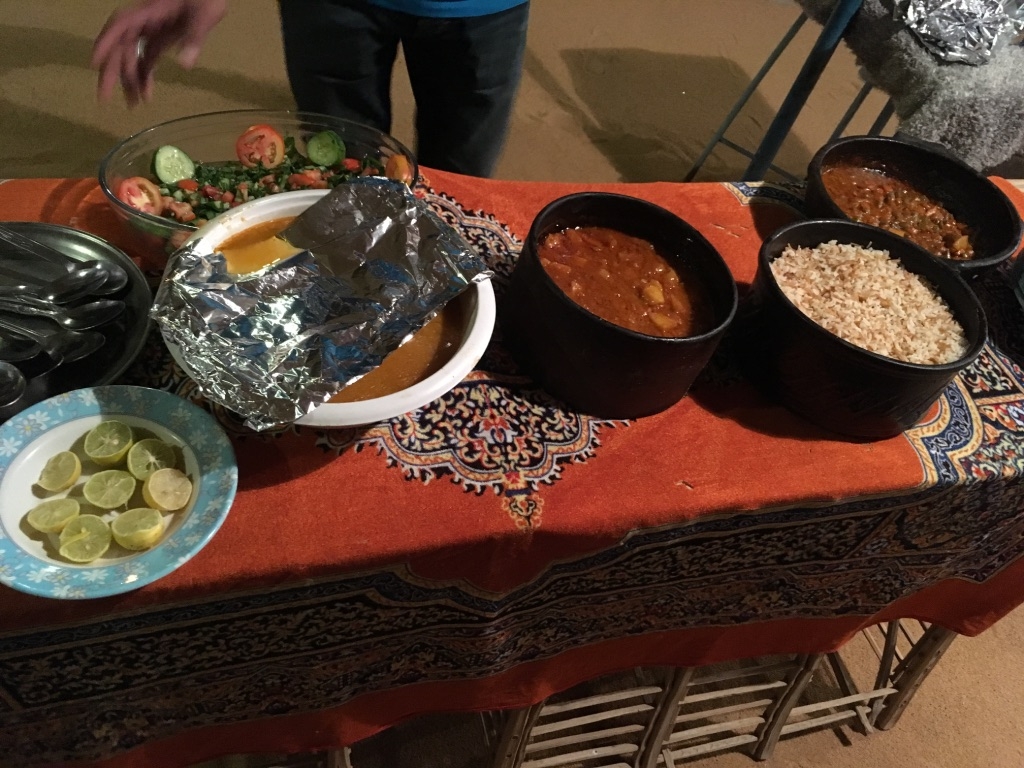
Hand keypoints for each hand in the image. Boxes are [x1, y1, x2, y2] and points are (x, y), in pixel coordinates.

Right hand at [91, 0, 227, 105]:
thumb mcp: (204, 14)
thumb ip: (194, 37)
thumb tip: (185, 65)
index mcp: (150, 11)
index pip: (121, 25)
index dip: (106, 42)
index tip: (94, 63)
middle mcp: (145, 21)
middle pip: (121, 46)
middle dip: (111, 72)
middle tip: (104, 98)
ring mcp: (151, 31)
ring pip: (132, 56)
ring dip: (130, 80)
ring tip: (132, 105)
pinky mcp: (160, 39)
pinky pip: (146, 59)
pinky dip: (145, 76)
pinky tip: (146, 96)